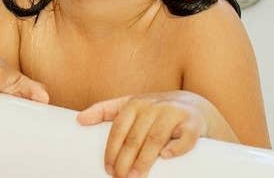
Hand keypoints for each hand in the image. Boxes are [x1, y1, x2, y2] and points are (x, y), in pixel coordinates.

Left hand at [77, 91, 211, 176]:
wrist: (194, 106)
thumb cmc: (156, 110)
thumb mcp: (131, 105)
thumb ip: (105, 110)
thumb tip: (79, 120)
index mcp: (136, 103)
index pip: (119, 127)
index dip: (112, 149)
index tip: (108, 169)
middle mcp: (154, 105)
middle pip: (135, 136)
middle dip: (125, 159)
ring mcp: (174, 113)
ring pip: (156, 138)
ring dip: (144, 159)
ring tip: (135, 177)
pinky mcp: (193, 124)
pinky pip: (185, 137)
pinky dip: (176, 148)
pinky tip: (166, 157)